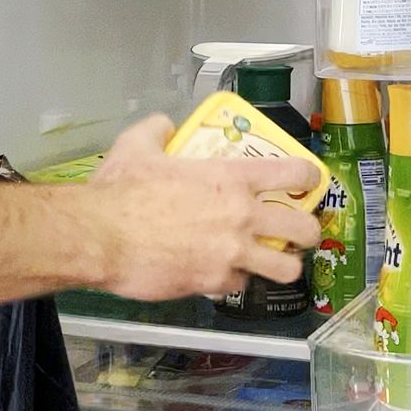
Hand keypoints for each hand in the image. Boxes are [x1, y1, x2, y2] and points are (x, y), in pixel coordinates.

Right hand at [91, 114, 320, 300]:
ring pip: (285, 268)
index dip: (309, 177)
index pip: (293, 173)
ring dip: (282, 265)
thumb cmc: (120, 193)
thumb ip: (157, 131)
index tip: (308, 181)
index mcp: (231, 178)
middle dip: (308, 231)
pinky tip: (220, 272)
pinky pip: (239, 285)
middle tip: (298, 231)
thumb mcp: (137, 146)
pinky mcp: (213, 282)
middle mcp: (241, 216)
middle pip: (304, 229)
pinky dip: (233, 280)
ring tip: (272, 262)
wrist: (101, 237)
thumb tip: (163, 125)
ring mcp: (231, 253)